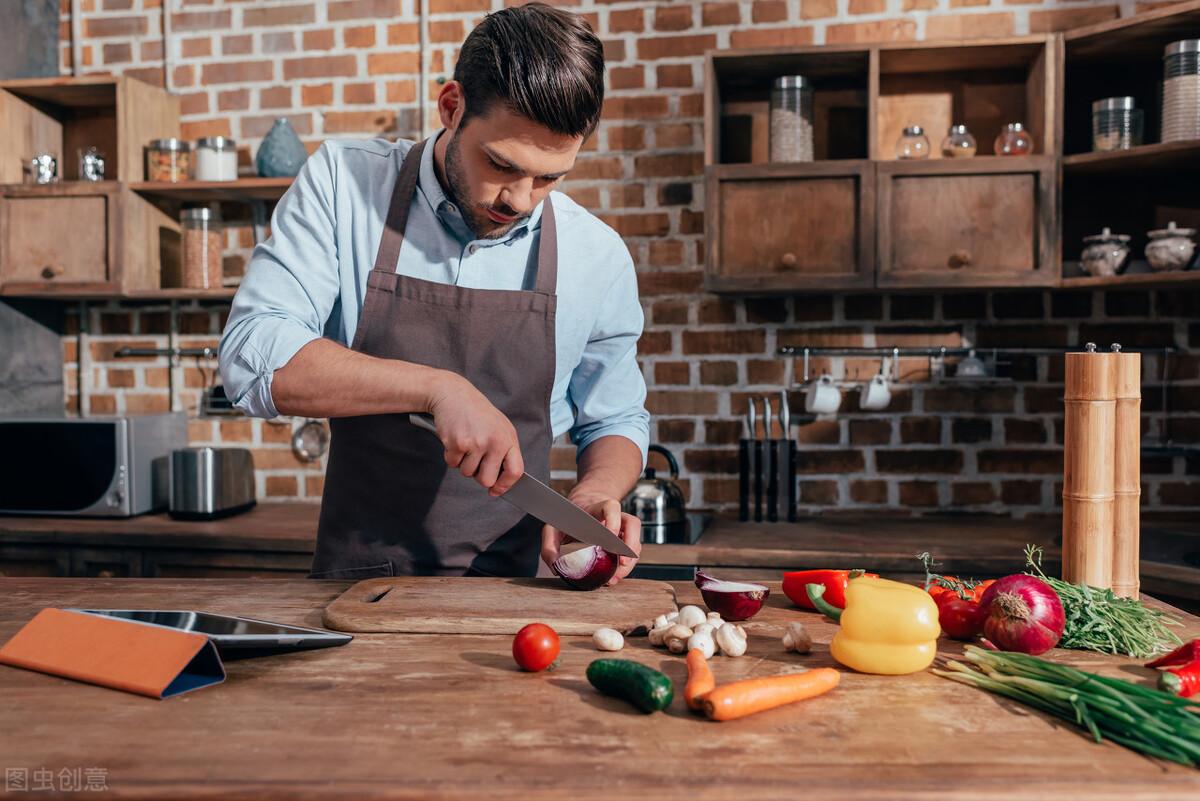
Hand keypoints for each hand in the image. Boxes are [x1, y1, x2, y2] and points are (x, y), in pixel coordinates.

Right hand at [426, 372, 523, 494]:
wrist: (454, 394)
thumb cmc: (478, 414)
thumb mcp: (500, 428)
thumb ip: (504, 452)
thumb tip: (500, 482)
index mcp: (508, 438)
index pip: (516, 471)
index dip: (506, 485)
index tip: (496, 490)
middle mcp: (494, 442)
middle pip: (487, 480)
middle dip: (478, 476)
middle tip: (475, 460)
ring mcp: (475, 443)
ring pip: (467, 473)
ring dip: (463, 463)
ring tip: (466, 443)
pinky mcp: (457, 443)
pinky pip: (452, 464)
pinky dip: (451, 456)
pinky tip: (455, 440)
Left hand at [540, 490, 641, 584]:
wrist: (582, 509)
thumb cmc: (569, 518)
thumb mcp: (553, 527)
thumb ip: (549, 545)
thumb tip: (556, 567)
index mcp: (597, 507)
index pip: (611, 506)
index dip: (614, 520)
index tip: (610, 535)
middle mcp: (615, 515)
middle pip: (632, 524)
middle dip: (630, 545)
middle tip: (622, 563)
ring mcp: (622, 528)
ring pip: (635, 541)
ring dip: (630, 561)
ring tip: (615, 578)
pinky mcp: (624, 541)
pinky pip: (631, 553)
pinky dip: (626, 566)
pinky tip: (614, 576)